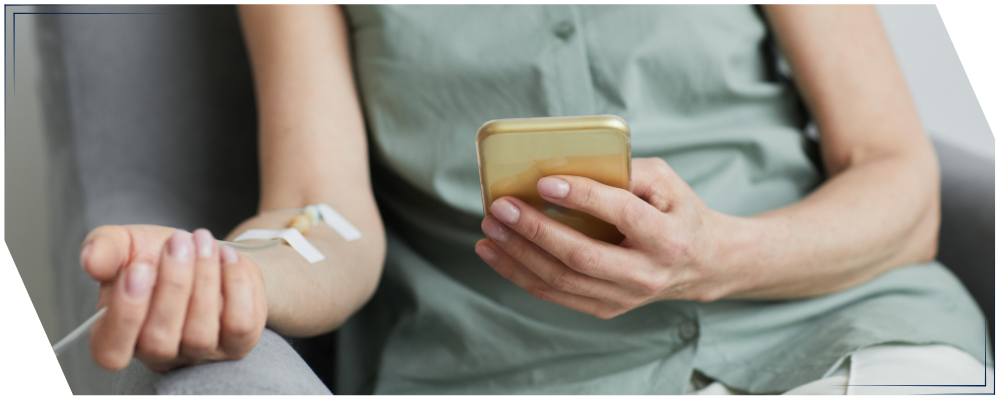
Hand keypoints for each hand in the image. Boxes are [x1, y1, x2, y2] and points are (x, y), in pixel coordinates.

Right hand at [81, 225, 266, 371]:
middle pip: (159, 340)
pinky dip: (236, 285)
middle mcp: (159, 354)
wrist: (208, 251)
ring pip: (201, 333)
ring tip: (203, 241)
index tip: (138, 268)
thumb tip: (90, 260)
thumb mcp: (125, 244)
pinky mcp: (237, 343)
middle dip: (172, 284)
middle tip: (179, 240)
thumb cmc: (157, 255)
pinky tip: (227, 257)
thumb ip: (104, 249)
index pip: (111, 352)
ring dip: (204, 278)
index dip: (125, 315)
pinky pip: (239, 324)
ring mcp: (200, 353)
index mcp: (118, 336)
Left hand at [475, 158, 740, 318]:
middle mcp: (646, 273)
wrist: (703, 264)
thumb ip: (626, 170)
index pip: (621, 214)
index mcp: (667, 237)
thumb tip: (571, 162)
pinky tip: (496, 253)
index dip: (581, 197)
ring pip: (561, 280)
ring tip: (490, 229)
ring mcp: (625, 297)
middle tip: (501, 207)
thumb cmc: (677, 213)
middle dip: (535, 230)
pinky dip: (520, 274)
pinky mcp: (606, 308)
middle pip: (581, 256)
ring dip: (517, 255)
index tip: (544, 181)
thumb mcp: (666, 182)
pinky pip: (555, 294)